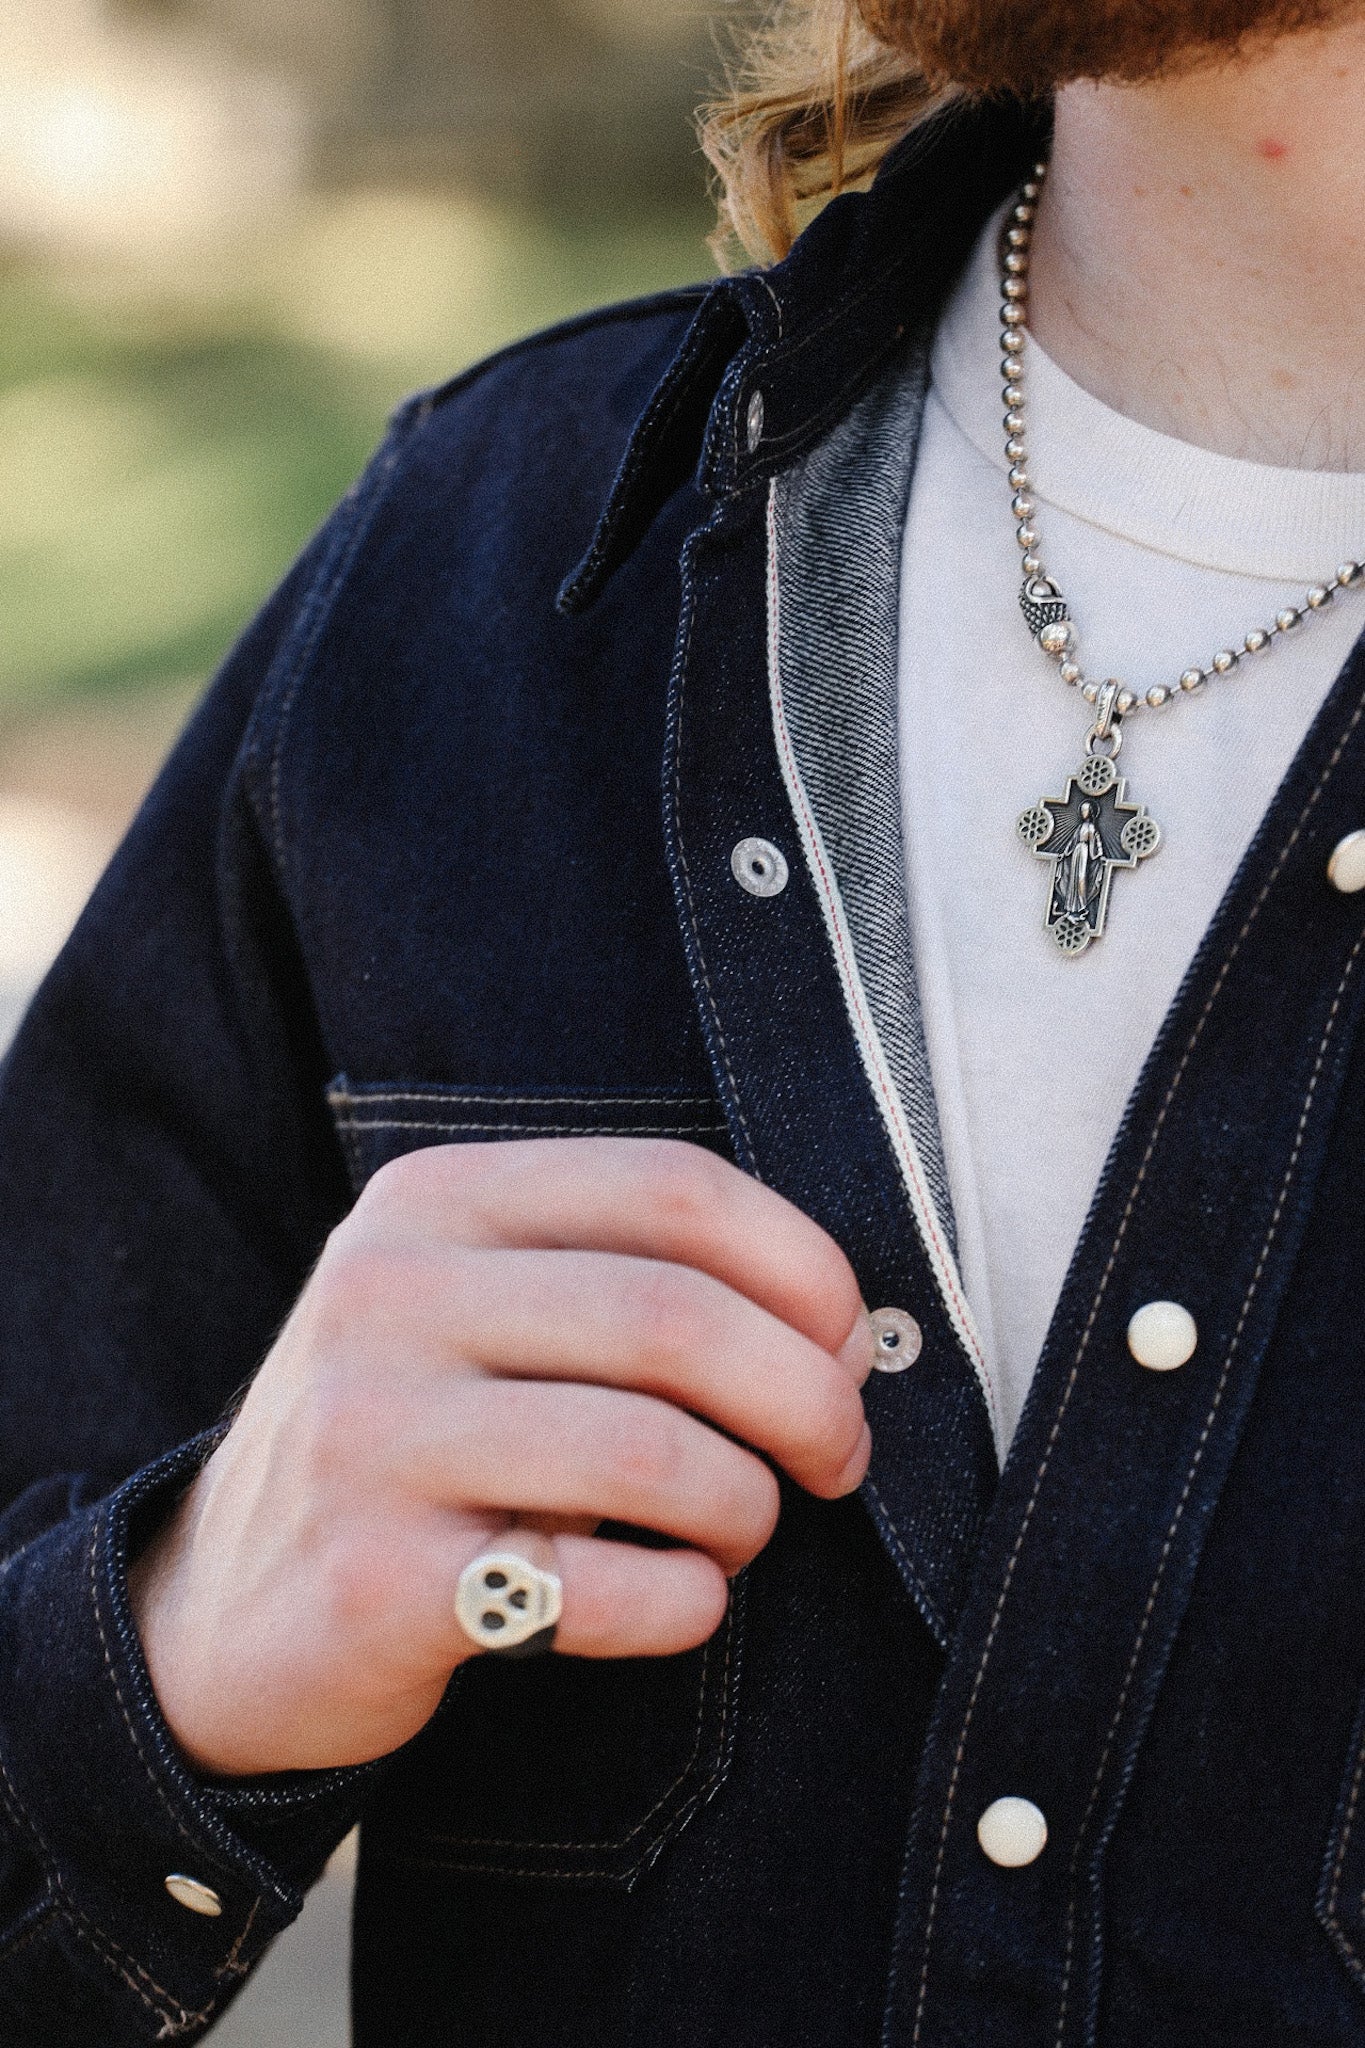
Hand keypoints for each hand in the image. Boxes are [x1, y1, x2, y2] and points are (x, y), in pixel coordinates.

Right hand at [128, 1139, 872, 1776]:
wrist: (221, 1608)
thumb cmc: (411, 1439)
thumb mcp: (480, 1309)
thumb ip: (632, 1281)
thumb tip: (845, 1331)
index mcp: (435, 1199)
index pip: (673, 1187)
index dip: (804, 1265)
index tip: (850, 1343)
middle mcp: (391, 1292)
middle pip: (676, 1317)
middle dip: (807, 1396)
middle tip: (839, 1456)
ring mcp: (372, 1433)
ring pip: (652, 1452)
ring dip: (747, 1507)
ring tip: (742, 1532)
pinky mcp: (376, 1578)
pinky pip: (601, 1591)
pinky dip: (686, 1604)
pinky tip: (679, 1600)